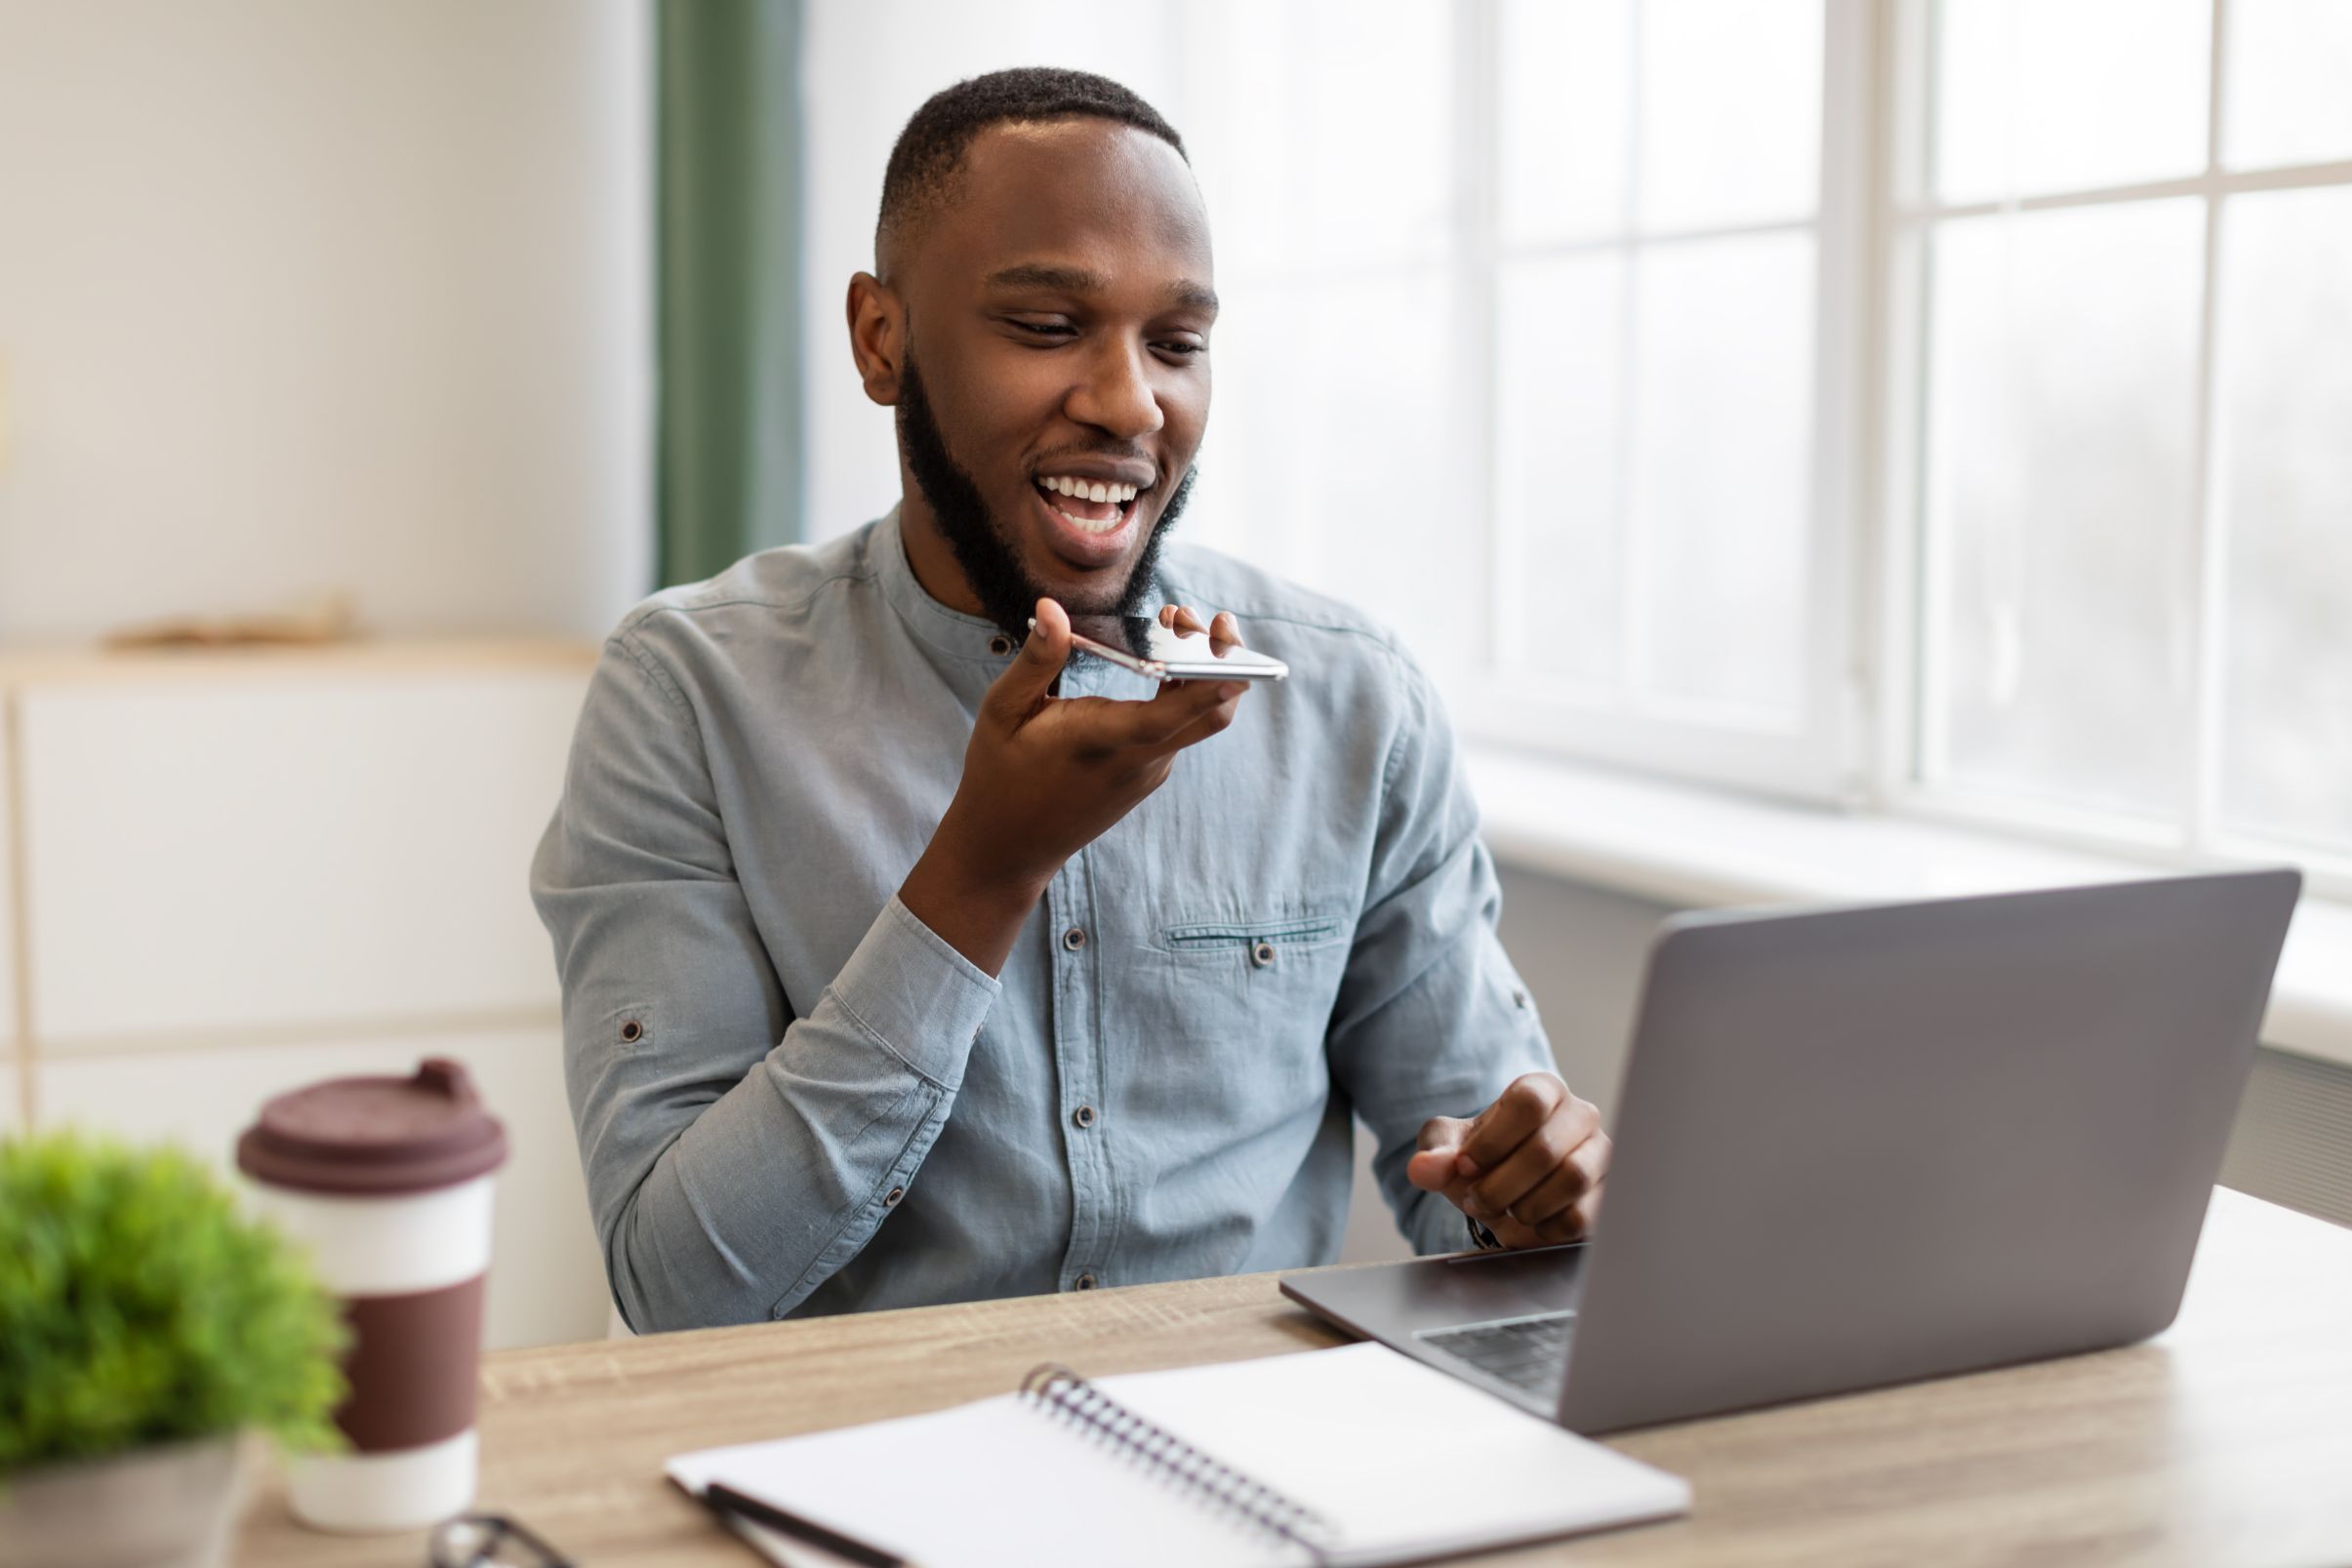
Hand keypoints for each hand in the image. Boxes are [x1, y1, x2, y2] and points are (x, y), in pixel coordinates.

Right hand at [901, 597, 1249, 972]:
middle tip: (1192, 616)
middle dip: (1221, 661)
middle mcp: (1137, 761)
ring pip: (1197, 719)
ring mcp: (1147, 772)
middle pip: (1210, 715)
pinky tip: (1158, 661)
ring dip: (1199, 670)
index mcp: (1100, 742)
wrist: (1008, 848)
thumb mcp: (1003, 711)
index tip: (1234, 658)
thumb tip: (1051, 609)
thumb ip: (1036, 660)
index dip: (1208, 686)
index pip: (1169, 716)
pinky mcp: (1147, 775)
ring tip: (1172, 623)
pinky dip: (1183, 692)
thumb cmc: (999, 775)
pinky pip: (1179, 730)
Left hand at [1406, 1073, 1609, 1247]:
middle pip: (1545, 1148)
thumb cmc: (1482, 1161)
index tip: (1466, 1166)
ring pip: (1572, 1179)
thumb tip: (1424, 1168)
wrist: (1507, 1195)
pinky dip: (1546, 1228)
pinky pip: (1582, 1216)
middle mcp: (1580, 1115)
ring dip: (1524, 1206)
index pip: (1528, 1102)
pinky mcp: (1610, 1197)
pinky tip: (1531, 1224)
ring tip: (1506, 1211)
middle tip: (1476, 1200)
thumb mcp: (1448, 1150)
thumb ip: (1434, 1152)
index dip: (1491, 1141)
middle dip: (1499, 1185)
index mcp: (1543, 1091)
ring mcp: (1601, 1155)